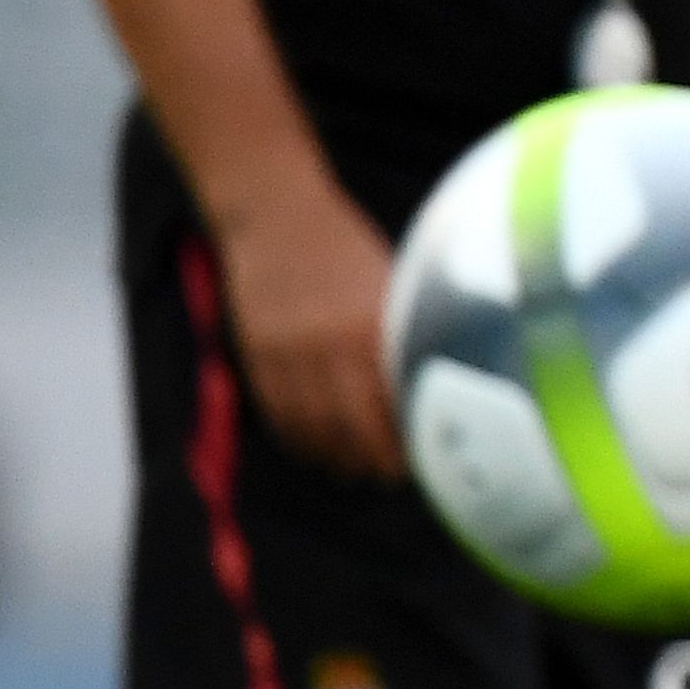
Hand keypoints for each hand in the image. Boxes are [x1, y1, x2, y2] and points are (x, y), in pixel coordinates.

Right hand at [217, 188, 402, 478]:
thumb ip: (405, 330)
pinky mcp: (256, 354)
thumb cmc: (346, 246)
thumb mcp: (390, 282)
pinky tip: (317, 450)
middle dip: (376, 461)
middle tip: (393, 475)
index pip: (394, 405)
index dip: (409, 441)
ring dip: (337, 458)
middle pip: (354, 427)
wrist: (275, 214)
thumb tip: (433, 380)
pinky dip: (299, 439)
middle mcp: (329, 344)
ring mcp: (287, 352)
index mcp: (372, 326)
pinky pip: (278, 412)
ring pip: (314, 428)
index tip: (428, 457)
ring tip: (358, 470)